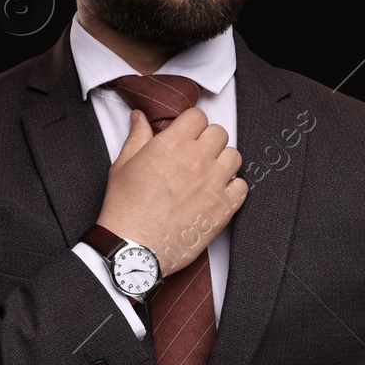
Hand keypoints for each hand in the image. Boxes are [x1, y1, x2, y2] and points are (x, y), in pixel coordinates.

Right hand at [98, 106, 247, 276]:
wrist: (134, 247)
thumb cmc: (126, 210)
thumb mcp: (123, 166)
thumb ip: (137, 137)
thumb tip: (140, 119)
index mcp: (173, 144)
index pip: (197, 116)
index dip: (191, 124)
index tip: (186, 134)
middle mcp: (197, 160)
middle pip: (219, 133)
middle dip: (207, 140)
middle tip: (195, 154)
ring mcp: (214, 183)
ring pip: (234, 156)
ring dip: (223, 161)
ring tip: (207, 173)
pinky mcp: (223, 207)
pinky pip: (242, 187)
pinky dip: (233, 188)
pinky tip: (216, 193)